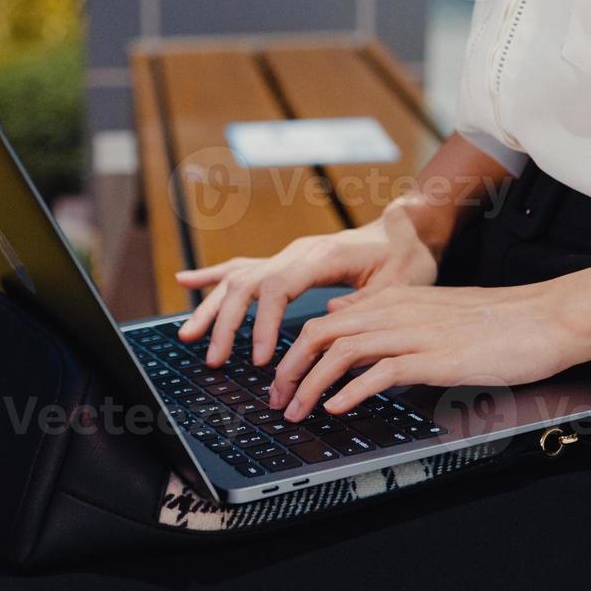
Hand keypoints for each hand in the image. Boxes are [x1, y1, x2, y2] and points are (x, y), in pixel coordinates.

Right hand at [175, 200, 443, 366]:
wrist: (405, 230)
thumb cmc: (406, 258)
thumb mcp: (399, 284)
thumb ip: (366, 303)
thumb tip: (331, 320)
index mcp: (321, 256)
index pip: (278, 289)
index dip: (263, 325)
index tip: (260, 359)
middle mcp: (296, 252)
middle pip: (247, 285)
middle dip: (226, 324)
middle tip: (215, 360)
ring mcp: (286, 255)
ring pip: (236, 278)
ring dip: (211, 308)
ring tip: (189, 336)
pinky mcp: (284, 261)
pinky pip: (240, 267)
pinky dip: (211, 276)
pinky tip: (184, 281)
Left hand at [267, 283, 590, 421]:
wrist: (545, 318)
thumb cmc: (495, 321)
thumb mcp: (430, 310)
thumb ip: (386, 314)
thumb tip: (343, 316)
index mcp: (393, 299)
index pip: (327, 321)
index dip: (297, 351)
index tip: (283, 379)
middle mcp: (396, 310)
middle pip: (322, 334)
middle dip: (291, 369)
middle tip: (278, 400)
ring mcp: (414, 333)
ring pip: (341, 352)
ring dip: (312, 384)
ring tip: (298, 410)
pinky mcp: (434, 357)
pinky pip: (379, 372)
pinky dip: (350, 391)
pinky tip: (337, 408)